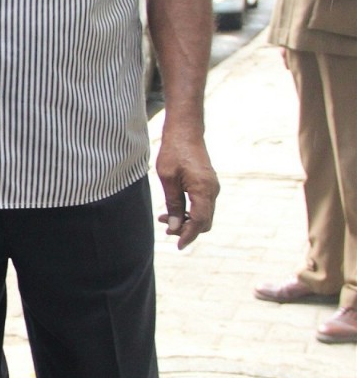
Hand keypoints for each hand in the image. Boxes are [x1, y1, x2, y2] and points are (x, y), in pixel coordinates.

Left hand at [155, 129, 218, 249]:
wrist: (186, 131)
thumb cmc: (174, 152)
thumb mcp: (168, 179)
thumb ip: (172, 204)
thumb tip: (174, 227)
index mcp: (203, 189)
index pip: (199, 221)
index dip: (188, 235)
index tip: (178, 246)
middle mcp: (212, 190)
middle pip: (204, 222)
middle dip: (186, 229)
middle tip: (166, 230)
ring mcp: (212, 187)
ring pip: (203, 215)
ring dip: (186, 221)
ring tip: (163, 219)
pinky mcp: (208, 184)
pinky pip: (202, 205)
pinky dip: (190, 212)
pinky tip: (172, 210)